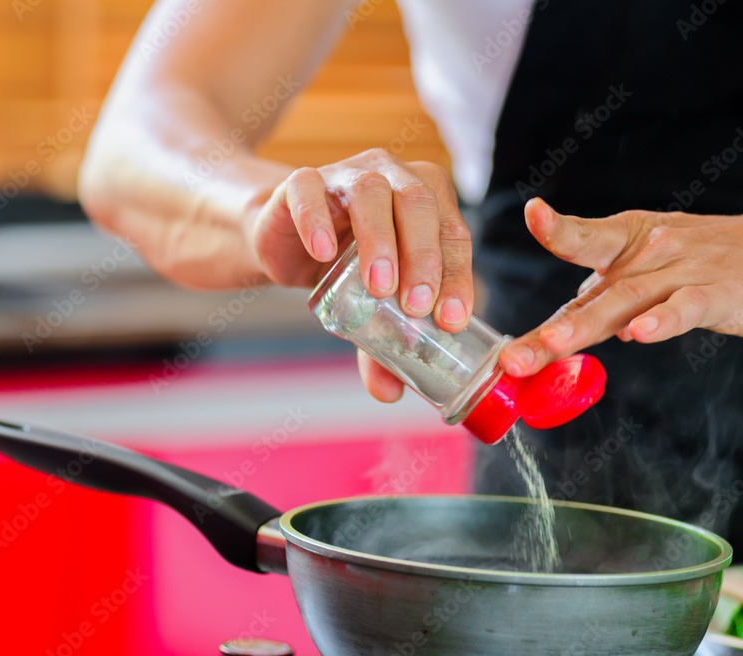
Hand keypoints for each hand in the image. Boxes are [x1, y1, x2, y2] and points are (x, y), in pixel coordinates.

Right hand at [248, 148, 473, 400]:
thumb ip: (382, 344)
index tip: (450, 319)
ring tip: (379, 287)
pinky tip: (324, 252)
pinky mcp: (301, 182)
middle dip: (424, 257)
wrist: (287, 241)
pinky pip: (309, 191)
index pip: (453, 234)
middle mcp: (394, 177)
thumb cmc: (345, 266)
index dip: (456, 276)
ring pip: (372, 192)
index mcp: (428, 202)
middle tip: (417, 306)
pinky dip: (318, 220)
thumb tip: (389, 393)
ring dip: (379, 240)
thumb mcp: (370, 307)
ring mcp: (348, 175)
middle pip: (420, 205)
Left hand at [499, 192, 742, 376]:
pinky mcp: (719, 294)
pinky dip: (665, 320)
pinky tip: (642, 334)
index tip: (532, 214)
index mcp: (627, 242)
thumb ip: (607, 295)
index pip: (583, 239)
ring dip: (587, 325)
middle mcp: (650, 253)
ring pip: (629, 300)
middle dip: (549, 329)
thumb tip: (562, 320)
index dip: (557, 228)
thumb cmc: (708, 258)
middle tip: (511, 358)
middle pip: (593, 292)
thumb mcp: (650, 265)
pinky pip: (687, 307)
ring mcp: (684, 272)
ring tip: (554, 345)